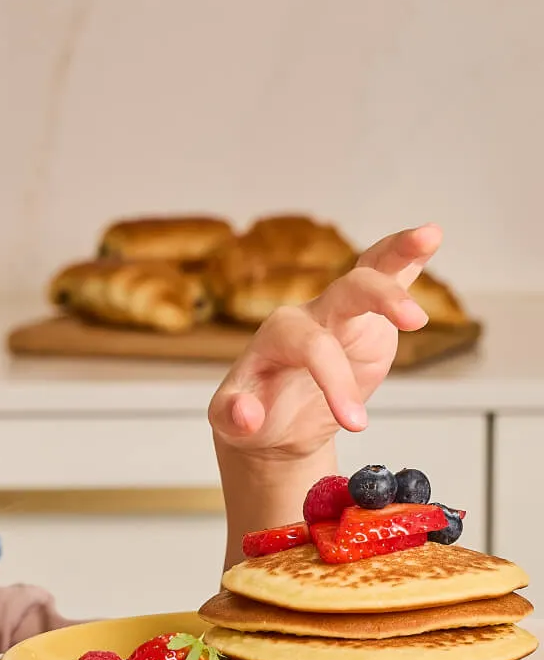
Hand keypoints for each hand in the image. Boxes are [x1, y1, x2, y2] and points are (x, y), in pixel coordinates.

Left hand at [209, 224, 440, 460]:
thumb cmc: (253, 414)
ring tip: (430, 236)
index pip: (315, 346)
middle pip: (346, 292)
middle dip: (380, 300)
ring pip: (368, 272)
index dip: (336, 383)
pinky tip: (430, 236)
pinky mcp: (367, 320)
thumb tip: (247, 414)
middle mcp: (310, 315)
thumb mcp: (230, 423)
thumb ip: (232, 417)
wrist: (272, 420)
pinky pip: (387, 281)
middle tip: (416, 321)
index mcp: (276, 335)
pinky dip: (406, 259)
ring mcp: (340, 313)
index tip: (356, 424)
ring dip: (397, 253)